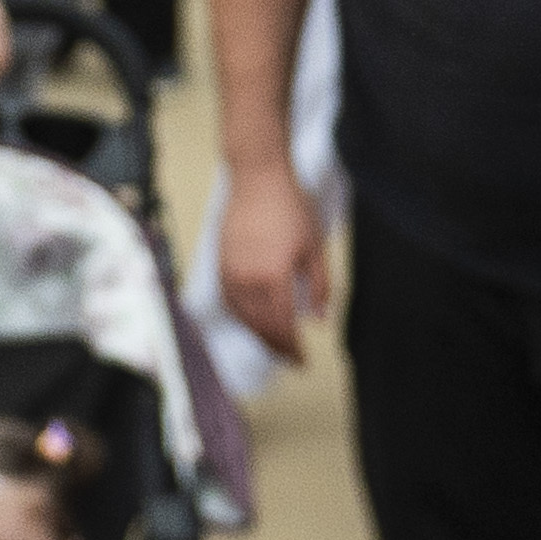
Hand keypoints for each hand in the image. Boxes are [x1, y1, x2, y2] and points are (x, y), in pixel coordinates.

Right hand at [220, 165, 331, 364]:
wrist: (258, 179)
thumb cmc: (291, 208)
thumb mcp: (316, 247)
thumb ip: (319, 286)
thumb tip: (319, 319)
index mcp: (274, 277)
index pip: (283, 325)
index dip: (293, 347)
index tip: (304, 360)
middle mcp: (248, 280)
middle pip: (260, 326)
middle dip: (277, 346)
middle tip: (291, 359)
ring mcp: (230, 272)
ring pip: (243, 316)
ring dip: (259, 334)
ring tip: (275, 344)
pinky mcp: (221, 263)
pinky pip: (230, 301)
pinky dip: (241, 316)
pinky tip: (252, 320)